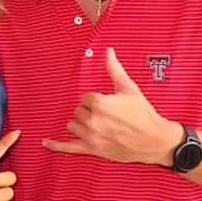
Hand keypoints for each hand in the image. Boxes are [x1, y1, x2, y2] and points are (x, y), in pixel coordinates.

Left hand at [43, 48, 182, 165]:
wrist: (155, 140)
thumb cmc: (144, 114)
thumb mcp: (129, 88)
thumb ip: (114, 69)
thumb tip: (108, 51)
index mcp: (100, 103)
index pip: (85, 97)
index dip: (96, 100)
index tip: (109, 105)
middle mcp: (92, 120)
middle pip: (78, 111)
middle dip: (89, 111)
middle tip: (107, 115)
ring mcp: (91, 136)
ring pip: (72, 125)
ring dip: (80, 124)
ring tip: (97, 124)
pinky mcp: (92, 149)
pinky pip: (68, 147)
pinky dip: (56, 145)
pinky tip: (45, 142)